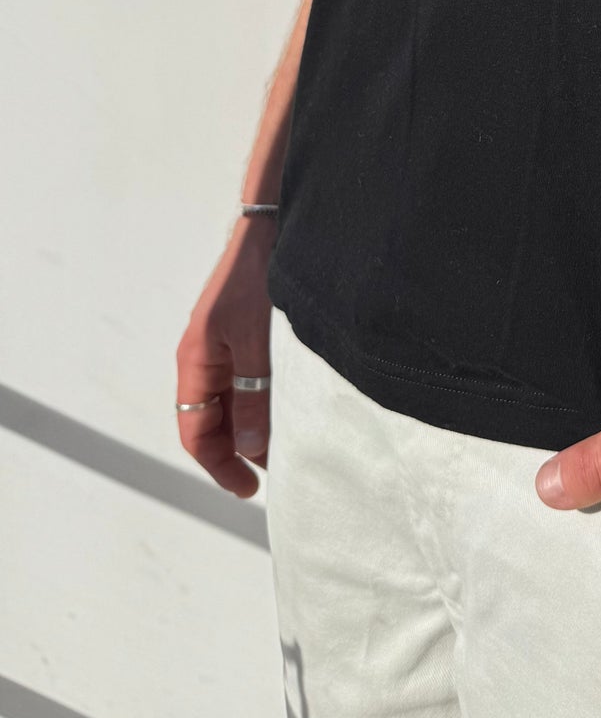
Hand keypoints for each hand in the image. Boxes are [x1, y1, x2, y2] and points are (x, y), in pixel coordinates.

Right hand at [175, 216, 274, 496]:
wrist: (270, 227)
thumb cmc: (258, 278)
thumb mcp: (257, 342)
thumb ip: (254, 395)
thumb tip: (253, 448)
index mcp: (195, 360)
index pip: (195, 431)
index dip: (219, 465)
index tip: (248, 489)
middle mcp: (204, 357)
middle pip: (212, 421)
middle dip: (238, 452)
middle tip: (273, 475)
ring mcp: (223, 345)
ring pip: (231, 402)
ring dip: (253, 427)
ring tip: (285, 447)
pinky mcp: (244, 333)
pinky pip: (247, 380)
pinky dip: (263, 400)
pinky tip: (288, 408)